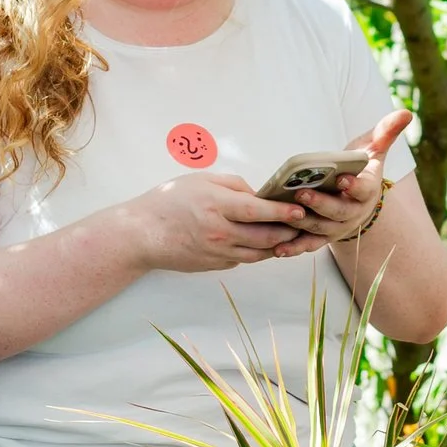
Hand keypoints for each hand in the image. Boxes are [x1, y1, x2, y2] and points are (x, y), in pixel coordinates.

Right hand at [132, 171, 315, 275]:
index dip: (283, 212)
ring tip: (294, 235)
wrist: (141, 235)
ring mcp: (218, 253)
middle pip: (265, 236)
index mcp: (216, 206)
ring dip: (279, 245)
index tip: (300, 209)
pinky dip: (259, 252)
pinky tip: (267, 243)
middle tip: (305, 224)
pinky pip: (244, 259)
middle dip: (289, 231)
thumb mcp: (201, 181)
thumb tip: (259, 195)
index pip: (258, 211)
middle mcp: (219, 233)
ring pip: (259, 253)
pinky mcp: (215, 265)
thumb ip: (234, 186)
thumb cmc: (168, 202)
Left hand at [287, 112, 408, 249]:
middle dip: (321, 204)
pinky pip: (308, 244)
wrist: (354, 194)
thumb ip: (386, 131)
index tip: (343, 178)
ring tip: (285, 215)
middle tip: (303, 193)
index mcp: (368, 191)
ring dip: (303, 223)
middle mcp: (354, 213)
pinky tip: (278, 249)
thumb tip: (406, 113)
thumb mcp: (374, 147)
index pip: (364, 190)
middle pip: (338, 212)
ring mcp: (337, 227)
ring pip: (321, 228)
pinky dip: (294, 248)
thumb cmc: (362, 167)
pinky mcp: (322, 237)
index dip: (354, 186)